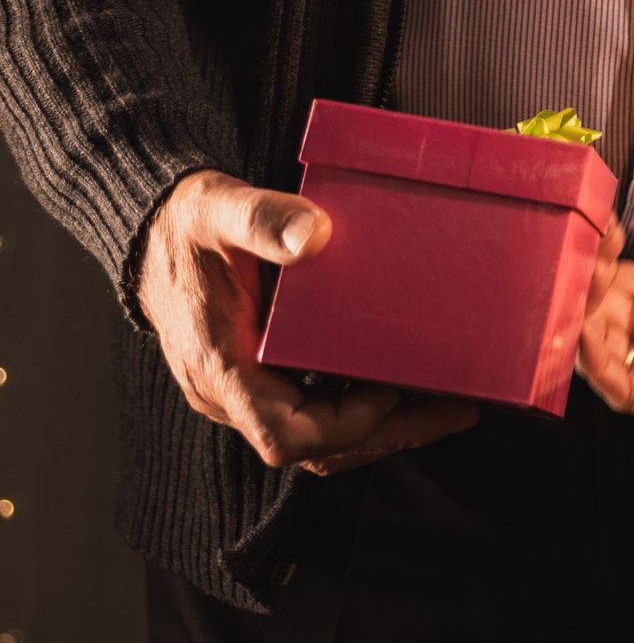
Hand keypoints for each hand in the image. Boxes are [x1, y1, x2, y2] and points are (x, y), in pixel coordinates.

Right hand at [137, 168, 480, 473]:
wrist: (156, 233)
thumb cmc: (188, 224)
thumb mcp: (220, 208)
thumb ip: (264, 219)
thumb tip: (314, 235)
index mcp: (221, 365)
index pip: (283, 433)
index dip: (343, 425)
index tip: (391, 392)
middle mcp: (232, 392)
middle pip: (316, 446)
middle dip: (388, 433)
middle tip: (456, 409)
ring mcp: (246, 390)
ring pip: (319, 437)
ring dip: (383, 427)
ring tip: (449, 404)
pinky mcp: (262, 378)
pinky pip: (314, 411)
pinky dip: (361, 407)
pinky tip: (406, 384)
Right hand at [575, 203, 633, 415]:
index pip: (616, 281)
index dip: (598, 260)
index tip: (596, 232)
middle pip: (600, 318)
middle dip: (581, 291)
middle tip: (579, 261)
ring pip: (603, 355)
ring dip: (582, 325)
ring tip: (584, 291)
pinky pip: (628, 391)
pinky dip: (601, 369)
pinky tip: (592, 335)